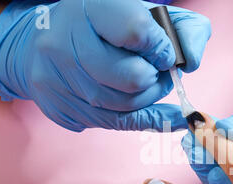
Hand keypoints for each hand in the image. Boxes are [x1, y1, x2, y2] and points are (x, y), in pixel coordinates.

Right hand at [0, 0, 209, 131]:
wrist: (42, 41)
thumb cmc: (104, 25)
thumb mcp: (144, 12)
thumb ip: (182, 29)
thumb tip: (190, 62)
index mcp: (88, 8)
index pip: (136, 32)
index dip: (160, 48)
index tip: (163, 51)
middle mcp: (64, 42)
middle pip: (132, 78)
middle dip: (154, 78)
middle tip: (154, 71)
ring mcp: (56, 77)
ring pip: (125, 105)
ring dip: (147, 97)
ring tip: (146, 82)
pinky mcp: (57, 106)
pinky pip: (114, 123)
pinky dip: (145, 120)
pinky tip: (166, 117)